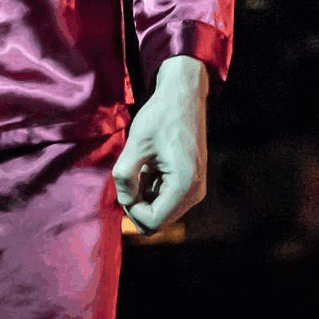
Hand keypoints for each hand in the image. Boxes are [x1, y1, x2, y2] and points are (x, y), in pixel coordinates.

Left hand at [113, 55, 209, 232]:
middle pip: (157, 219)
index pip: (152, 222)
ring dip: (144, 193)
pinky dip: (152, 186)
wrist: (184, 96)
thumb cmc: (160, 117)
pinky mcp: (192, 182)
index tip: (124, 183)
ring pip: (160, 209)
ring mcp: (195, 189)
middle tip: (129, 173)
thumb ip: (124, 176)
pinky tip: (149, 164)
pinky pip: (166, 197)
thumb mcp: (135, 144)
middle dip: (137, 202)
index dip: (130, 208)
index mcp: (184, 186)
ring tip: (142, 164)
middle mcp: (194, 193)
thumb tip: (123, 200)